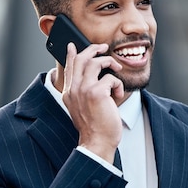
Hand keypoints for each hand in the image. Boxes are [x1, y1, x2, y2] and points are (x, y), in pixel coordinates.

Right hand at [62, 42, 124, 162]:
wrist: (97, 142)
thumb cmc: (95, 127)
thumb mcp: (84, 107)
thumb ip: (85, 92)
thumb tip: (97, 78)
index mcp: (68, 93)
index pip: (69, 67)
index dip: (71, 54)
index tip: (73, 45)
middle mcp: (73, 89)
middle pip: (81, 59)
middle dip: (94, 49)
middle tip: (104, 47)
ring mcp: (83, 90)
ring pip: (95, 62)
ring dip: (109, 62)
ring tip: (117, 68)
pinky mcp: (97, 92)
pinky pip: (111, 78)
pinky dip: (118, 84)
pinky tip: (118, 94)